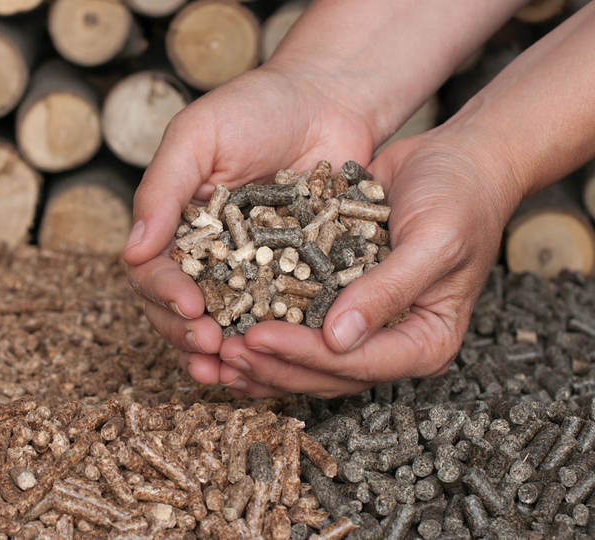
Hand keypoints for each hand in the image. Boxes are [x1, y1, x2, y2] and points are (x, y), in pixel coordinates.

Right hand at [122, 62, 376, 395]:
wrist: (330, 100)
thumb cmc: (256, 107)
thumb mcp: (198, 136)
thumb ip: (163, 190)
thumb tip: (131, 251)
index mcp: (173, 225)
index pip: (151, 271)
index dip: (164, 294)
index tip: (191, 307)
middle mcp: (204, 254)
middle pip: (177, 310)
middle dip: (186, 334)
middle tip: (210, 347)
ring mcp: (247, 270)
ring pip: (220, 325)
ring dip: (218, 355)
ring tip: (229, 375)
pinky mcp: (290, 280)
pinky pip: (270, 320)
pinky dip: (265, 347)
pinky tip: (269, 366)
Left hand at [218, 131, 521, 397]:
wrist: (459, 160)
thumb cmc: (459, 197)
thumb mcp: (433, 241)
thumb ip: (388, 290)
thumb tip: (338, 339)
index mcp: (426, 342)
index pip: (356, 364)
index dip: (302, 356)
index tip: (254, 337)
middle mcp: (393, 342)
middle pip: (326, 373)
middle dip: (272, 365)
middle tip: (221, 351)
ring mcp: (365, 326)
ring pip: (307, 360)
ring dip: (262, 359)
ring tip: (214, 349)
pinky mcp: (339, 302)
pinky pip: (299, 326)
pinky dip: (265, 328)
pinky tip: (227, 324)